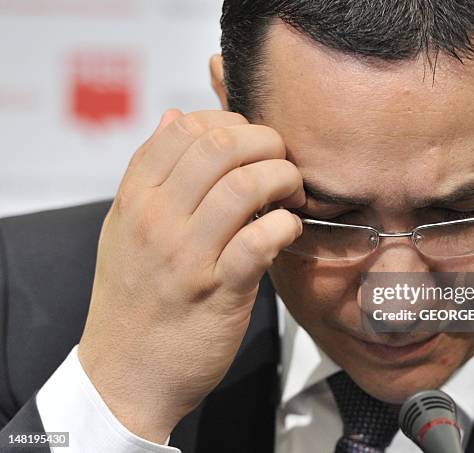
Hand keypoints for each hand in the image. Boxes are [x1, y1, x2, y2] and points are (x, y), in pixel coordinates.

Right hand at [78, 109, 303, 442]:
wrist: (125, 372)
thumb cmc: (132, 297)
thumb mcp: (122, 228)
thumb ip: (149, 172)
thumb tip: (173, 116)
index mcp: (135, 199)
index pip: (182, 128)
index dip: (227, 120)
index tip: (248, 140)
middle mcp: (157, 219)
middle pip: (219, 146)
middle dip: (264, 141)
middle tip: (280, 159)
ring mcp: (187, 255)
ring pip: (244, 186)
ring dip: (281, 178)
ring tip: (291, 191)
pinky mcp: (219, 291)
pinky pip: (259, 240)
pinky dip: (284, 226)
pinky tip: (288, 230)